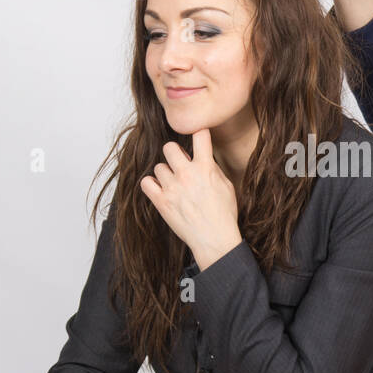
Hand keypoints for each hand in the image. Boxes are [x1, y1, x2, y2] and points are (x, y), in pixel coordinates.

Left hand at [140, 128, 241, 269]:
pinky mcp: (161, 202)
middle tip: (180, 164)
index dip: (198, 133)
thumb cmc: (223, 215)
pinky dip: (152, 185)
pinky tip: (161, 190)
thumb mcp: (227, 186)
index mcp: (206, 168)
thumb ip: (213, 168)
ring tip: (174, 185)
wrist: (214, 240)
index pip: (199, 135)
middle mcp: (187, 174)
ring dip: (165, 174)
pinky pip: (146, 183)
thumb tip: (202, 157)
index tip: (197, 137)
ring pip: (158, 167)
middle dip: (174, 154)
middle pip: (169, 147)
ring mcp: (172, 188)